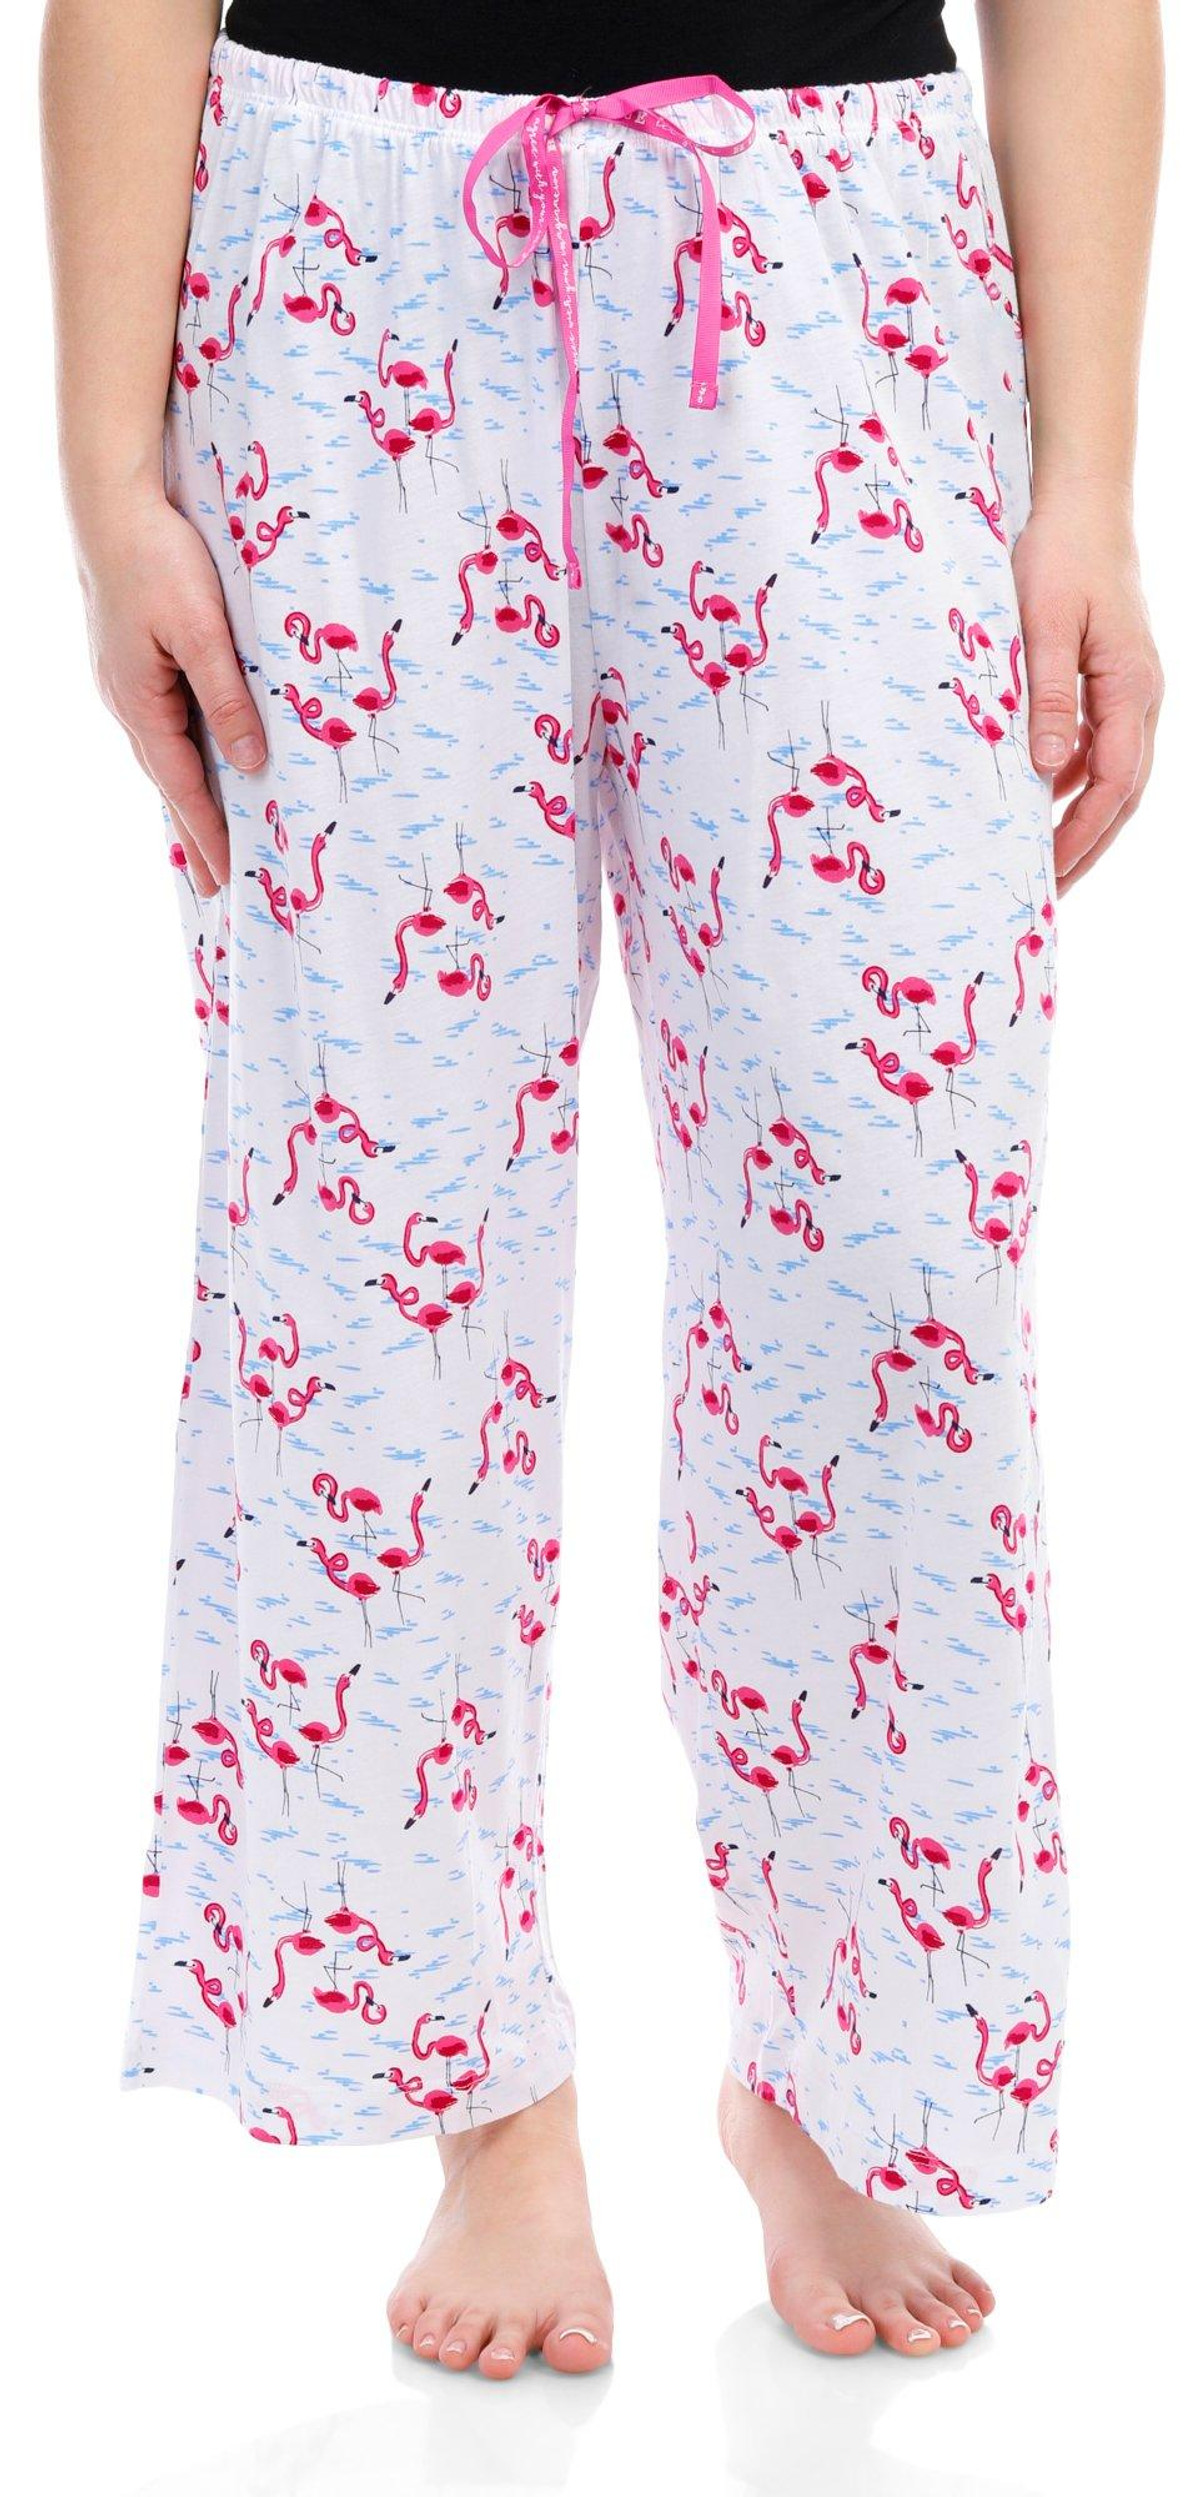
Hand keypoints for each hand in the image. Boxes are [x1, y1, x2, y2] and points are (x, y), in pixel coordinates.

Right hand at [77, 485, 264, 896]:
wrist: (112, 505)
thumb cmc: (159, 559)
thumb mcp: (203, 631)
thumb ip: (227, 699)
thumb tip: (250, 764)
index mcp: (141, 702)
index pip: (183, 785)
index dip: (209, 833)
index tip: (230, 877)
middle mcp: (127, 702)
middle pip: (168, 782)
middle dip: (193, 833)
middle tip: (216, 884)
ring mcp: (125, 682)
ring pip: (163, 755)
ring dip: (186, 798)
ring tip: (206, 839)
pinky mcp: (132, 662)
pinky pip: (162, 726)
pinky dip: (179, 758)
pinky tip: (192, 763)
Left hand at [1013, 496, 1162, 894]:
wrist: (1083, 502)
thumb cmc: (1060, 556)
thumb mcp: (1044, 626)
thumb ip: (1048, 698)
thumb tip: (1046, 770)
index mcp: (1131, 688)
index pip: (1114, 784)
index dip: (1082, 833)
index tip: (1049, 871)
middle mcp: (1141, 695)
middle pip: (1123, 792)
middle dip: (1089, 844)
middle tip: (1050, 889)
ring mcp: (1130, 688)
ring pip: (1114, 773)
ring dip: (1083, 817)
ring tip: (1044, 857)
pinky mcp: (1112, 679)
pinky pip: (1099, 744)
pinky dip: (1075, 779)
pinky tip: (1043, 797)